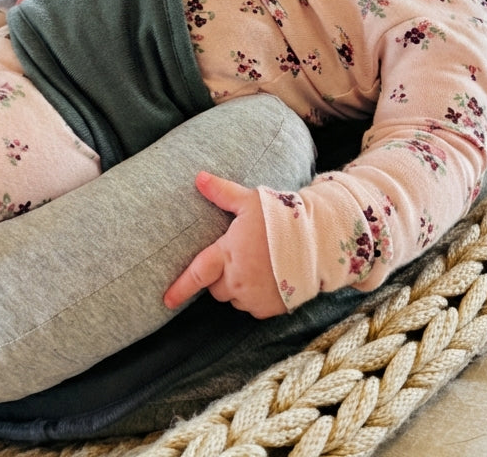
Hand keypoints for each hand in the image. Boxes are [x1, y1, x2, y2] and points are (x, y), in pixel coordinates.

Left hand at [163, 171, 286, 318]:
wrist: (319, 241)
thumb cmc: (282, 218)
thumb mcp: (251, 201)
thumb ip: (222, 193)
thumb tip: (199, 178)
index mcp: (228, 254)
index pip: (197, 274)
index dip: (180, 288)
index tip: (166, 300)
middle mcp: (238, 281)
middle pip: (216, 287)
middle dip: (221, 275)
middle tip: (238, 256)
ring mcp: (255, 298)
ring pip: (235, 298)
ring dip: (239, 286)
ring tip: (258, 265)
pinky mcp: (271, 309)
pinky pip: (254, 307)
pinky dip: (256, 297)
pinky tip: (268, 278)